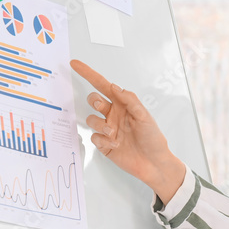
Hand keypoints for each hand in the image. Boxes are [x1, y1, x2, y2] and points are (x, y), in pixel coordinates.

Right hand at [70, 59, 185, 203]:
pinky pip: (94, 137)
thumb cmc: (153, 139)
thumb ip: (130, 101)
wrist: (153, 163)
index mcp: (123, 105)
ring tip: (113, 133)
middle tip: (101, 105)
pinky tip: (114, 145)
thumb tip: (115, 87)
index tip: (75, 64)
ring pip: (91, 119)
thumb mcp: (145, 117)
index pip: (103, 86)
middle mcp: (114, 115)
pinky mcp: (103, 144)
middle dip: (93, 100)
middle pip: (93, 100)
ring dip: (100, 124)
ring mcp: (107, 129)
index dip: (89, 74)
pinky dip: (102, 140)